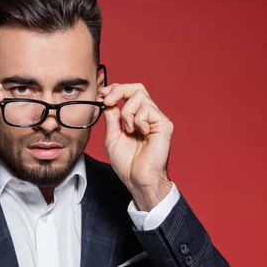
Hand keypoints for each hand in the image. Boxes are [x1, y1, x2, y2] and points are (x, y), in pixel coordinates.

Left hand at [100, 83, 173, 210]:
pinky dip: (138, 119)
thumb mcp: (112, 136)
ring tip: (128, 129)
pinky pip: (148, 109)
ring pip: (140, 96)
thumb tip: (107, 100)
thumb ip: (111, 118)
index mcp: (137, 117)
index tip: (102, 95)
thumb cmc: (127, 163)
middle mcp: (149, 116)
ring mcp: (157, 119)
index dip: (115, 89)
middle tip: (107, 101)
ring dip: (127, 111)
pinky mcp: (164, 124)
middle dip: (119, 90)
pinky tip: (140, 132)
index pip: (129, 92)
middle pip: (137, 88)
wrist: (137, 179)